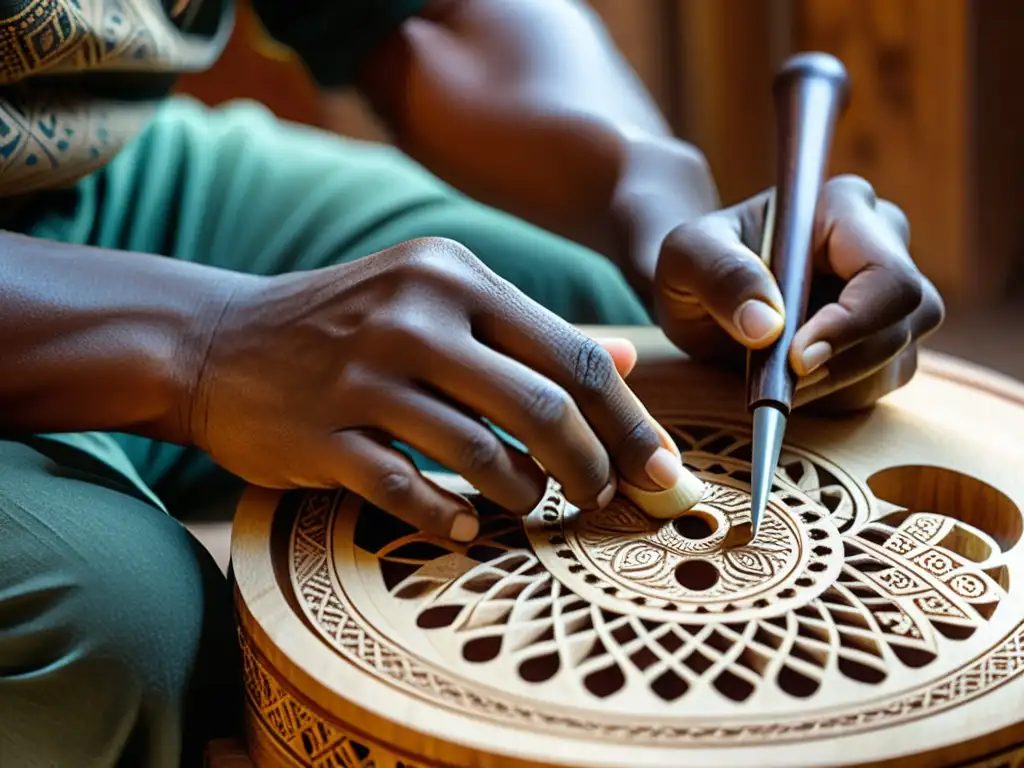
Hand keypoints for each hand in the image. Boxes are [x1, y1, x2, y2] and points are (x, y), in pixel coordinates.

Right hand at [187, 238, 689, 540]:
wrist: (214, 339)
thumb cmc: (345, 323)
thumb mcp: (434, 298)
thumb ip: (528, 330)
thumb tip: (625, 359)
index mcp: (453, 276)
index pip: (573, 355)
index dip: (629, 422)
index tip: (662, 469)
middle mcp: (414, 316)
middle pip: (543, 407)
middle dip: (592, 467)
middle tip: (602, 499)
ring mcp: (363, 377)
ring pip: (483, 454)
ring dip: (524, 493)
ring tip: (530, 503)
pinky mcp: (321, 434)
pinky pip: (408, 490)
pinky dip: (451, 515)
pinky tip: (468, 524)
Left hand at [653, 175, 944, 411]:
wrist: (701, 294)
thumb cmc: (695, 263)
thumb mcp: (684, 258)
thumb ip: (719, 277)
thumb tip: (766, 325)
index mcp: (842, 207)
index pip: (886, 274)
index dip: (852, 324)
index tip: (796, 360)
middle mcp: (883, 240)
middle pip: (908, 316)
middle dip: (844, 362)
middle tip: (782, 383)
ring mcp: (890, 291)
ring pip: (901, 354)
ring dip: (840, 383)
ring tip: (777, 381)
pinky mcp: (885, 335)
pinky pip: (886, 378)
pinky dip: (841, 395)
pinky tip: (795, 386)